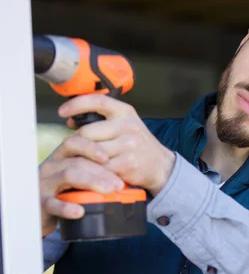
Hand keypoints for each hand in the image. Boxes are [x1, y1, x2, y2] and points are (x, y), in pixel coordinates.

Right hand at [39, 134, 124, 236]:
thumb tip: (122, 179)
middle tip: (119, 184)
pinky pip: (53, 204)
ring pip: (68, 176)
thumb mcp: (76, 180)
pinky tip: (79, 211)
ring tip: (109, 191)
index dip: (92, 147)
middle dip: (101, 171)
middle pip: (77, 161)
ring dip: (91, 182)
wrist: (37, 212)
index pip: (74, 142)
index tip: (110, 156)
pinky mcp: (40, 203)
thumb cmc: (62, 194)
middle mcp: (51, 167)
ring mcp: (44, 184)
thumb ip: (93, 175)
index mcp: (61, 158)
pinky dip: (66, 207)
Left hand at [58, 94, 175, 196]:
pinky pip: (101, 167)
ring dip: (83, 159)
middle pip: (88, 132)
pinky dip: (93, 171)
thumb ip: (102, 121)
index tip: (62, 112)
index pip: (97, 101)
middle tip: (73, 150)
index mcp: (125, 112)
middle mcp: (127, 125)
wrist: (161, 166)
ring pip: (92, 151)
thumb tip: (72, 121)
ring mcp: (129, 145)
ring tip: (79, 162)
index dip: (76, 104)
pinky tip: (91, 172)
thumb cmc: (137, 145)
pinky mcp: (128, 163)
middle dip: (77, 142)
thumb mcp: (125, 125)